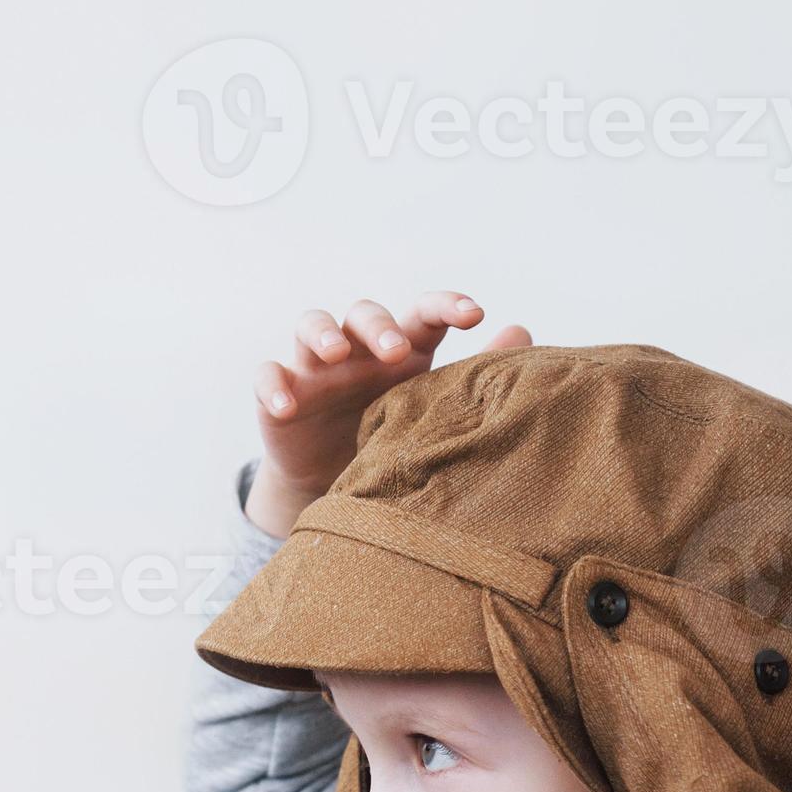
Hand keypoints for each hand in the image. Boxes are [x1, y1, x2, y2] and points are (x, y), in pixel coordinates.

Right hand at [245, 294, 530, 538]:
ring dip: (321, 334)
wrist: (339, 485)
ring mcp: (316, 369)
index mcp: (402, 350)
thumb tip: (523, 330)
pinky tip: (286, 405)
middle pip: (363, 314)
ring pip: (311, 327)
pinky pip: (268, 376)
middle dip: (379, 326)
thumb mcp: (435, 410)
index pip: (422, 314)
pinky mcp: (279, 395)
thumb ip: (479, 372)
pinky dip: (273, 386)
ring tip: (335, 355)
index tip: (473, 315)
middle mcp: (358, 350)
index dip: (445, 306)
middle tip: (397, 352)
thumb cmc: (396, 436)